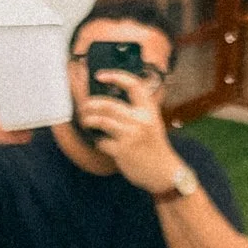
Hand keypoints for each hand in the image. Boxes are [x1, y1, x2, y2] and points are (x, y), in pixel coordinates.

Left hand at [75, 69, 181, 192]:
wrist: (163, 172)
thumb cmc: (154, 147)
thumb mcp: (151, 123)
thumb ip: (136, 112)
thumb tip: (109, 101)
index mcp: (149, 110)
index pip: (133, 85)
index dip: (115, 76)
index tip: (100, 75)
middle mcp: (141, 120)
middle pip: (109, 104)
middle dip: (91, 104)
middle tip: (84, 106)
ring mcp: (131, 135)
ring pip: (101, 121)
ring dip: (89, 120)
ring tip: (86, 121)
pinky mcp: (122, 150)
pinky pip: (101, 141)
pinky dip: (98, 141)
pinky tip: (100, 142)